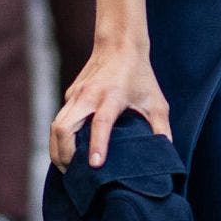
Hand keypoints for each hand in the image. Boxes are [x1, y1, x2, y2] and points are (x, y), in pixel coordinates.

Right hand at [49, 38, 171, 169]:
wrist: (119, 45)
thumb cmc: (140, 76)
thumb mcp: (156, 102)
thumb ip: (161, 128)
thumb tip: (165, 154)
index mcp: (112, 96)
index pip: (100, 123)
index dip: (97, 144)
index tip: (94, 165)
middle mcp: (89, 95)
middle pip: (64, 127)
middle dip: (65, 155)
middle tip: (74, 175)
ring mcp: (75, 95)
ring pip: (55, 126)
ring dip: (57, 150)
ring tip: (67, 170)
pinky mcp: (69, 95)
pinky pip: (58, 121)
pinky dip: (59, 139)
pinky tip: (68, 154)